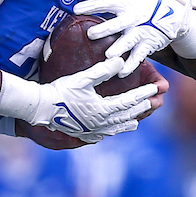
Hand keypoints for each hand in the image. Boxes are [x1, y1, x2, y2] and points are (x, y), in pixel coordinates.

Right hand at [31, 56, 157, 140]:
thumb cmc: (61, 91)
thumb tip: (121, 61)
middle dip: (139, 108)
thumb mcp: (83, 78)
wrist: (41, 108)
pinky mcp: (82, 134)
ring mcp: (91, 130)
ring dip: (127, 123)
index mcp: (103, 109)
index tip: (154, 88)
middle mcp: (100, 123)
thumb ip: (103, 70)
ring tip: (136, 121)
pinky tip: (110, 132)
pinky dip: (110, 132)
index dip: (143, 94)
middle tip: (151, 102)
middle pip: (126, 116)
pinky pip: (100, 135)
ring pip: (115, 128)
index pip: (129, 101)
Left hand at [74, 0, 194, 75]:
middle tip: (91, 34)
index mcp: (126, 4)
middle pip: (117, 24)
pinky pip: (139, 57)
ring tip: (108, 56)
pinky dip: (131, 65)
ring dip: (119, 49)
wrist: (173, 16)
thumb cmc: (144, 3)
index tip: (76, 9)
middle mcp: (133, 19)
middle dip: (105, 29)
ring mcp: (141, 33)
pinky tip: (121, 73)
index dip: (92, 5)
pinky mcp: (148, 45)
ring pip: (128, 42)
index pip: (107, 3)